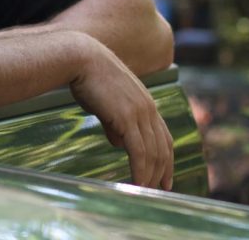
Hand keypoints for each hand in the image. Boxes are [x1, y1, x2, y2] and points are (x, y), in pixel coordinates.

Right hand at [68, 36, 173, 189]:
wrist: (81, 58)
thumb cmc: (88, 76)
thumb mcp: (106, 101)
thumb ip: (115, 123)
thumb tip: (119, 143)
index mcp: (146, 103)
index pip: (165, 136)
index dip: (167, 158)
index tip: (166, 177)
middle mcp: (148, 109)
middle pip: (163, 148)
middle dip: (163, 172)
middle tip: (159, 190)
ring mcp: (139, 113)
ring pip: (153, 152)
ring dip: (152, 175)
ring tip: (146, 190)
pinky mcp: (126, 118)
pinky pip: (139, 151)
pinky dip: (140, 170)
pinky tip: (137, 182)